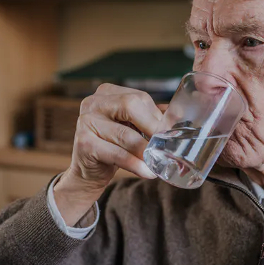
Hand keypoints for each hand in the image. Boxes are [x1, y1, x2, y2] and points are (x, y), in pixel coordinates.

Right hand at [54, 83, 161, 225]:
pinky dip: (135, 164)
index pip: (139, 97)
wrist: (89, 171)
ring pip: (125, 134)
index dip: (156, 116)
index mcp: (107, 92)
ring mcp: (86, 121)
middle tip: (164, 145)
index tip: (168, 132)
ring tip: (158, 162)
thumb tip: (179, 115)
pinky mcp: (84, 143)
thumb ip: (152, 118)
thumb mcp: (133, 127)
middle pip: (130, 106)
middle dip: (151, 127)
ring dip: (146, 151)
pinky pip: (117, 154)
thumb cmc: (114, 144)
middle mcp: (93, 102)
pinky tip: (146, 172)